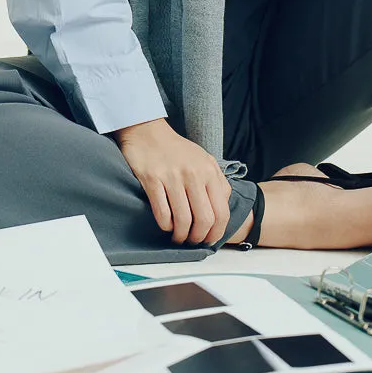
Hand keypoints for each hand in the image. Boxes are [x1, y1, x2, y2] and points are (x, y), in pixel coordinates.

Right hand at [112, 118, 232, 245]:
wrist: (148, 131)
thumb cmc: (177, 150)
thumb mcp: (204, 159)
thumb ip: (218, 181)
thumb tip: (224, 206)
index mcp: (209, 171)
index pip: (222, 212)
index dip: (216, 233)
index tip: (209, 240)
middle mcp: (193, 174)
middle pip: (204, 220)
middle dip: (199, 237)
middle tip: (192, 241)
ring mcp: (172, 176)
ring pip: (183, 220)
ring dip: (181, 236)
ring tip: (178, 237)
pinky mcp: (152, 179)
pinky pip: (162, 213)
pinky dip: (165, 226)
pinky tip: (166, 224)